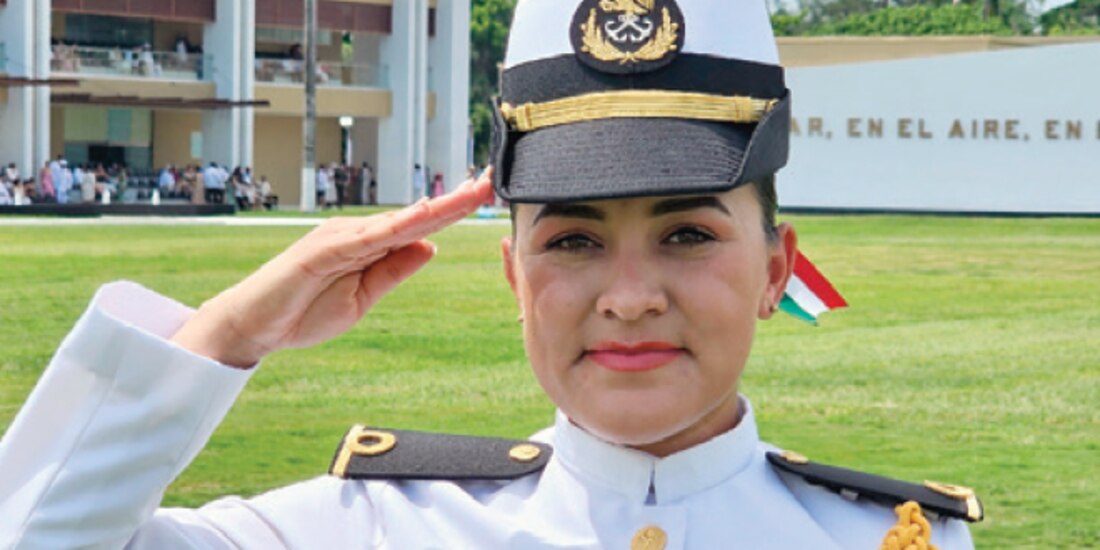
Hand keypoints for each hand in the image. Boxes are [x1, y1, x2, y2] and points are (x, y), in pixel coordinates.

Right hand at [171, 169, 493, 367]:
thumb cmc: (304, 312)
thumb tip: (430, 248)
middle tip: (490, 181)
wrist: (255, 327)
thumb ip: (393, 271)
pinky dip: (395, 228)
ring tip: (468, 195)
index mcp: (369, 246)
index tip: (484, 197)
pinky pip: (366, 239)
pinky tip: (422, 220)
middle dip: (453, 201)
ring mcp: (339, 239)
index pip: (419, 227)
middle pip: (415, 217)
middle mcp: (357, 234)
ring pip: (397, 222)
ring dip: (434, 209)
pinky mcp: (321, 250)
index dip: (452, 212)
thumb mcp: (363, 298)